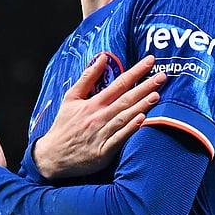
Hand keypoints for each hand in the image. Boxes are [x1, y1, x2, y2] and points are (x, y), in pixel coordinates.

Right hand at [33, 54, 165, 178]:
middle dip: (145, 86)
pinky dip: (130, 129)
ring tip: (157, 95)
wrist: (52, 156)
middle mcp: (98, 117)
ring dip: (141, 106)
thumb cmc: (64, 125)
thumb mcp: (71, 98)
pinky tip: (142, 120)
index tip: (150, 61)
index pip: (118, 84)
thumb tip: (102, 58)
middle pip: (125, 99)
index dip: (135, 72)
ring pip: (124, 117)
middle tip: (162, 76)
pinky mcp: (103, 152)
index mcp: (92, 103)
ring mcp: (101, 134)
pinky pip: (119, 138)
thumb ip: (87, 78)